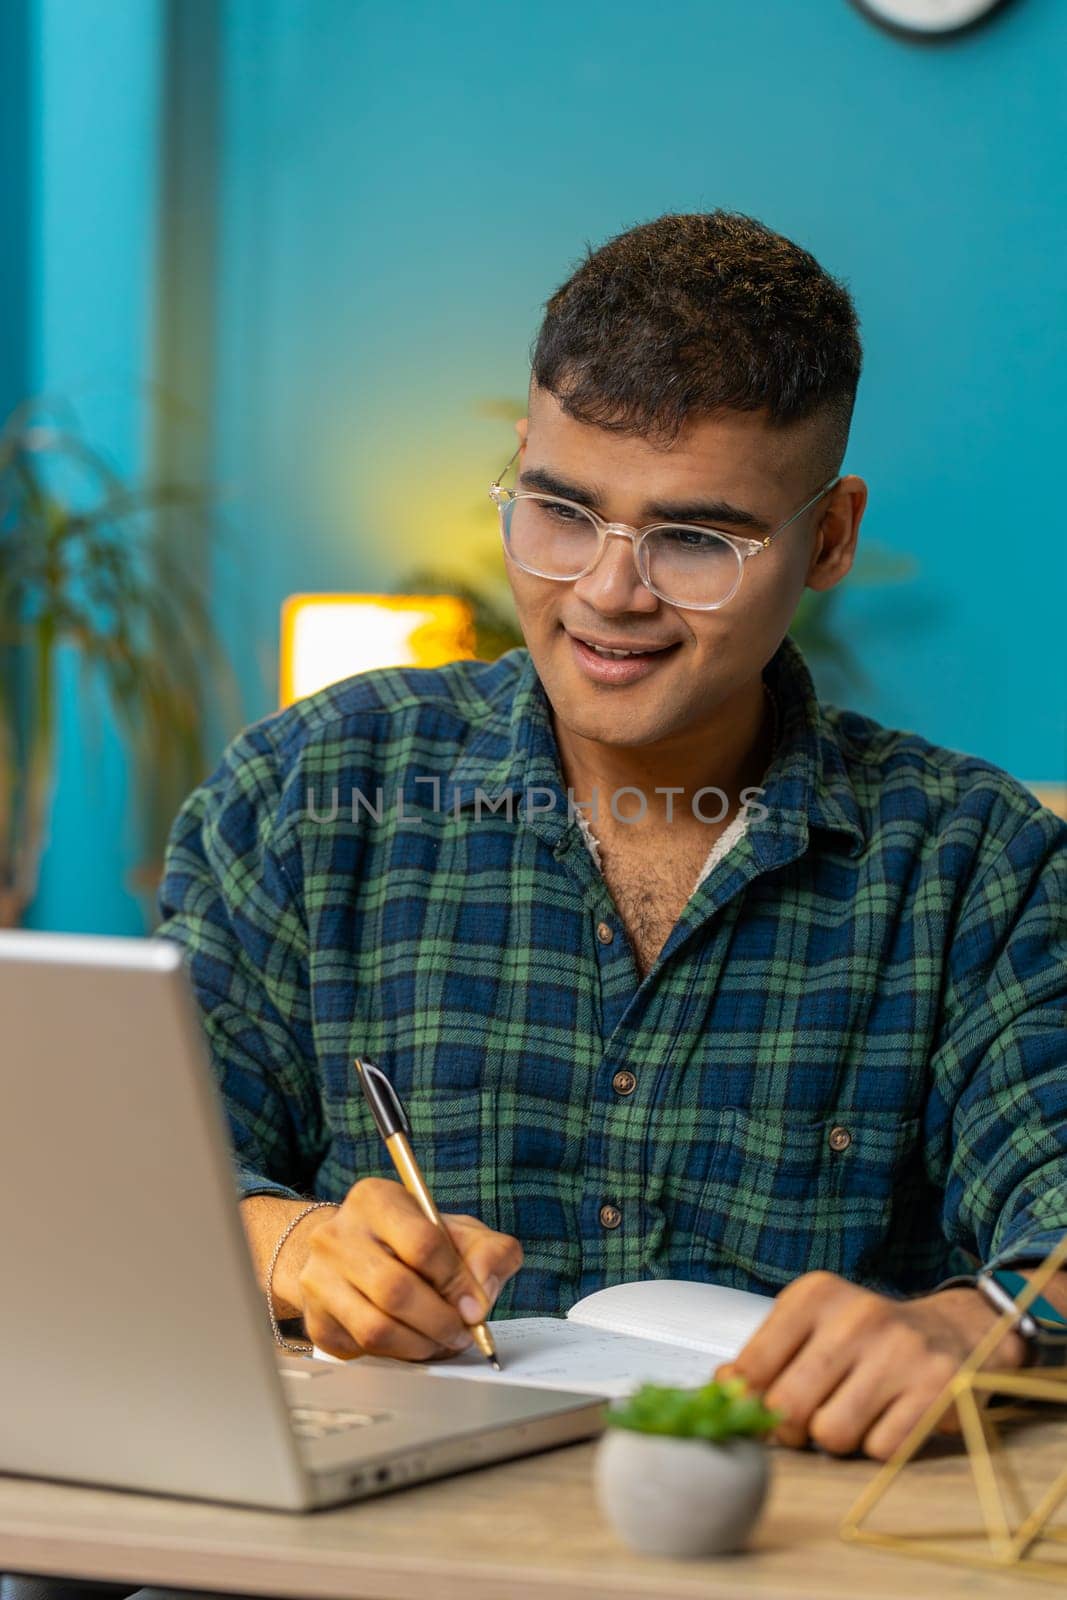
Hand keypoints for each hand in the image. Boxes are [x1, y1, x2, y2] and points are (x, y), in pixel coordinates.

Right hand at [295, 1177, 522, 1361]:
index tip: (474, 1306)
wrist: (352, 1254)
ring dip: (420, 1344)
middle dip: (439, 1321)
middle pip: (396, 1290)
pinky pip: (362, 1349)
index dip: (456, 1282)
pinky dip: (397, 1354)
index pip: (422, 1243)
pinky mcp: (316, 1320)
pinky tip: (413, 1343)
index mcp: (376, 1199)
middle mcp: (337, 1235)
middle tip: (462, 1333)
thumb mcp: (458, 1232)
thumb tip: (481, 1296)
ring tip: (440, 1341)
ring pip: (376, 1327)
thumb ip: (489, 1252)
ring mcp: (319, 1278)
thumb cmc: (410, 1240)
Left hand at [714, 1271, 1026, 1460]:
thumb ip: (766, 1358)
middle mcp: (858, 1316)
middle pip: (789, 1408)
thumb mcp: (813, 1327)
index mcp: (816, 1295)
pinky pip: (882, 1449)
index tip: (761, 1407)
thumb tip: (721, 1389)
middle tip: (809, 1420)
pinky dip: (880, 1445)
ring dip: (838, 1440)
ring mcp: (901, 1352)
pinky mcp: (939, 1389)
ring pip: (833, 1434)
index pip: (753, 1367)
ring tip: (854, 1413)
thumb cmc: (867, 1338)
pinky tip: (891, 1417)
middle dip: (792, 1429)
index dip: (750, 1402)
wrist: (954, 1331)